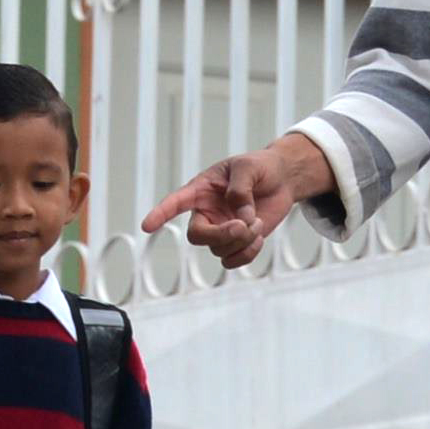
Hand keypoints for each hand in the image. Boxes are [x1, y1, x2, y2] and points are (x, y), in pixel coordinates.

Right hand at [138, 133, 335, 268]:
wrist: (282, 179)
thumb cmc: (260, 167)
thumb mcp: (248, 167)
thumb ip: (240, 189)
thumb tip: (239, 216)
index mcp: (201, 190)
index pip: (175, 203)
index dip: (160, 214)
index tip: (147, 226)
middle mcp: (206, 213)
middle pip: (197, 236)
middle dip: (220, 235)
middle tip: (243, 226)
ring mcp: (220, 230)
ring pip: (219, 249)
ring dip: (243, 239)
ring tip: (258, 221)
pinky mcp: (236, 244)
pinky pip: (233, 261)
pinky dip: (247, 253)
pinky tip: (258, 237)